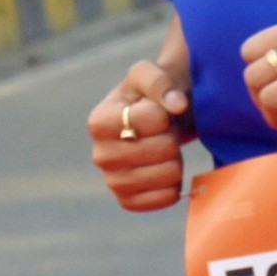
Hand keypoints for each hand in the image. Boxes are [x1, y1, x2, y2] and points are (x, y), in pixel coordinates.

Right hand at [87, 57, 192, 211]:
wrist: (151, 122)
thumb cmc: (147, 95)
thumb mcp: (148, 74)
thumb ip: (160, 81)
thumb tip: (177, 104)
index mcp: (99, 122)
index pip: (154, 119)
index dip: (166, 113)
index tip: (157, 112)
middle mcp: (100, 156)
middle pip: (164, 148)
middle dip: (173, 136)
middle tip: (163, 133)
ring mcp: (113, 182)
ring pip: (168, 175)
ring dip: (176, 159)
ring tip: (164, 149)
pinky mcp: (128, 201)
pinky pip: (166, 198)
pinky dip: (175, 184)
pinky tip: (165, 169)